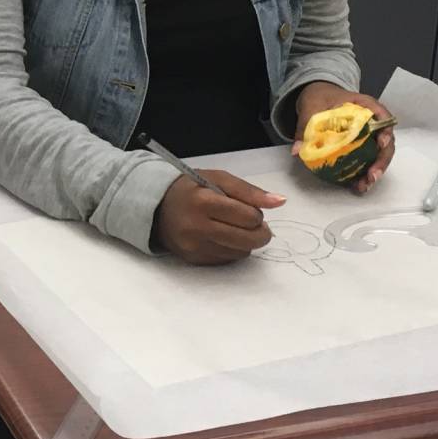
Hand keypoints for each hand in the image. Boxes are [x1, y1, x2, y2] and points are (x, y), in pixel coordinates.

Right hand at [152, 171, 284, 264]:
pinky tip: (222, 237)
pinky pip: (227, 260)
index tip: (249, 210)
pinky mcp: (194, 260)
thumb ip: (250, 191)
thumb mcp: (218, 179)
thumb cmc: (191, 189)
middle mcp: (197, 227)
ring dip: (245, 241)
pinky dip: (232, 249)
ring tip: (234, 228)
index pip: (248, 217)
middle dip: (260, 233)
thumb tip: (280, 202)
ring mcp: (194, 246)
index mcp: (204, 202)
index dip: (256, 214)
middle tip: (255, 225)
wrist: (157, 207)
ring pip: (240, 252)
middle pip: (248, 239)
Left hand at [294, 81, 396, 193]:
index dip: (385, 130)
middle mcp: (372, 121)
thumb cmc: (319, 97)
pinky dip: (363, 173)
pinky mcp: (362, 146)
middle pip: (385, 141)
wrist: (317, 96)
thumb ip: (304, 127)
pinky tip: (357, 186)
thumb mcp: (310, 108)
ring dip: (374, 171)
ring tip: (364, 186)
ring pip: (379, 154)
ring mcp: (369, 135)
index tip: (381, 143)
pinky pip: (367, 160)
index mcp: (365, 105)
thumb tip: (297, 150)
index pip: (383, 116)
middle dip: (381, 160)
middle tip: (372, 176)